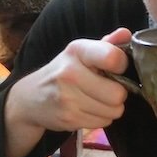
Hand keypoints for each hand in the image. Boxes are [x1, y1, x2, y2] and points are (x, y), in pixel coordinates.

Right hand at [3, 28, 131, 156]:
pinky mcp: (68, 119)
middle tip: (107, 90)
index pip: (113, 58)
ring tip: (97, 100)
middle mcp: (70, 73)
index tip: (116, 68)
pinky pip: (103, 123)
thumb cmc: (62, 72)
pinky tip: (88, 109)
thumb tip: (126, 34)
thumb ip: (106, 44)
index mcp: (77, 51)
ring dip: (110, 108)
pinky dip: (100, 118)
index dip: (122, 65)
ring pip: (114, 111)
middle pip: (118, 94)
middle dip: (118, 94)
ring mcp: (68, 98)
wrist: (30, 98)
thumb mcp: (80, 53)